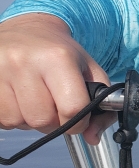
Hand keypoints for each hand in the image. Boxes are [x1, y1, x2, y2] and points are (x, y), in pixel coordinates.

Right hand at [0, 12, 114, 145]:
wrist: (27, 29)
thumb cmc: (60, 53)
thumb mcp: (89, 70)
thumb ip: (101, 105)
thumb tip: (92, 137)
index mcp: (57, 58)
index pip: (72, 108)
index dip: (78, 122)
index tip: (78, 118)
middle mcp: (25, 62)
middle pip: (43, 120)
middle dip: (53, 122)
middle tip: (55, 106)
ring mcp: (0, 71)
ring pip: (19, 122)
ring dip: (30, 120)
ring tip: (36, 100)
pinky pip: (1, 119)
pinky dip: (13, 116)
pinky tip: (19, 99)